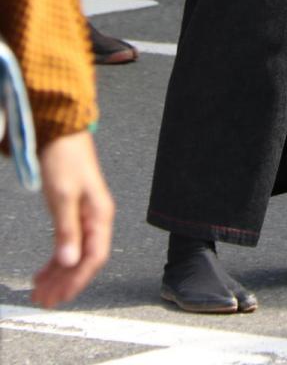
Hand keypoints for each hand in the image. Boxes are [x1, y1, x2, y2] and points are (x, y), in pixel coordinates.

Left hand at [32, 131, 114, 307]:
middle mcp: (96, 218)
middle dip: (65, 282)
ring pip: (74, 253)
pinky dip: (56, 259)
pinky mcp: (73, 211)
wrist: (61, 132)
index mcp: (100, 214)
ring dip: (58, 274)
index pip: (95, 257)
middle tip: (44, 300)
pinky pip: (67, 242)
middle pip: (84, 259)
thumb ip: (67, 231)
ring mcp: (85, 214)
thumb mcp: (62, 197)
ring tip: (40, 290)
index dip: (78, 280)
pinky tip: (43, 270)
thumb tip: (70, 261)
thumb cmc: (65, 158)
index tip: (61, 297)